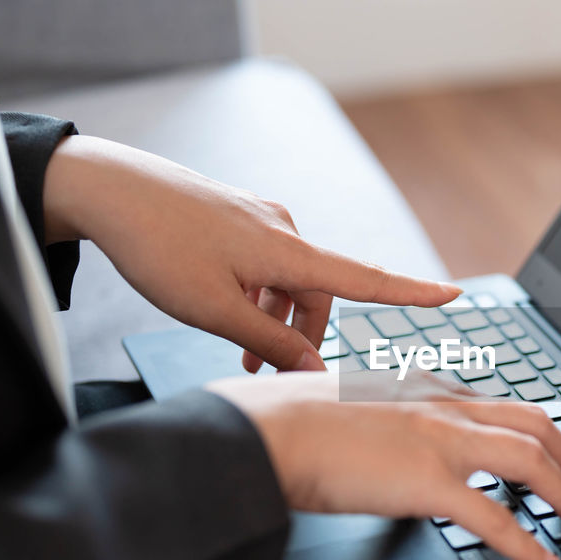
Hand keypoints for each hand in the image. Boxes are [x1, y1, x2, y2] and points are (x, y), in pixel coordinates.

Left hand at [42, 135, 458, 371]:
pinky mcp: (238, 217)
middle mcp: (285, 230)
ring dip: (271, 319)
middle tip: (259, 368)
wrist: (106, 188)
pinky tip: (218, 305)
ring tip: (234, 347)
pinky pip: (264, 264)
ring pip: (287, 283)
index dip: (412, 292)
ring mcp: (261, 220)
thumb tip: (313, 371)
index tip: (454, 294)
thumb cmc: (157, 246)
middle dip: (298, 336)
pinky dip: (253, 293)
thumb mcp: (213, 310)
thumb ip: (268, 344)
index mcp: (288, 252)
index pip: (366, 280)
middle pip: (317, 295)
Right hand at [207, 369, 560, 559]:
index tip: (548, 448)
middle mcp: (441, 407)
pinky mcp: (430, 483)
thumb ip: (382, 420)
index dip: (534, 428)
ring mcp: (441, 442)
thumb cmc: (288, 422)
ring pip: (530, 461)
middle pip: (533, 423)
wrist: (263, 431)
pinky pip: (497, 519)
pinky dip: (529, 544)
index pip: (497, 404)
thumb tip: (388, 444)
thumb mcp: (349, 405)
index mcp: (422, 388)